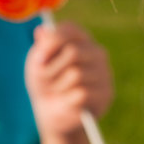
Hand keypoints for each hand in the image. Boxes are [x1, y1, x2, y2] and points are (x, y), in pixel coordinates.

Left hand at [25, 22, 112, 137]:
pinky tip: (67, 102)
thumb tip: (41, 31)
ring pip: (76, 74)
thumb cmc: (45, 83)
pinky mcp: (106, 93)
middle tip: (45, 79)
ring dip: (58, 86)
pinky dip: (67, 100)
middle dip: (52, 69)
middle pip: (73, 51)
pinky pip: (81, 93)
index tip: (38, 59)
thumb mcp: (38, 64)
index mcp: (81, 40)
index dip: (52, 42)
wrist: (52, 113)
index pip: (70, 30)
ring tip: (57, 91)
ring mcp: (104, 73)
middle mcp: (97, 53)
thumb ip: (41, 47)